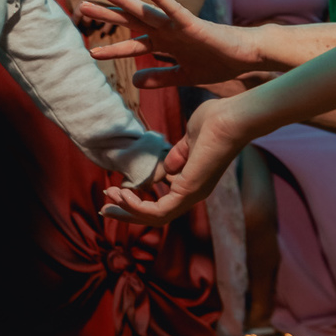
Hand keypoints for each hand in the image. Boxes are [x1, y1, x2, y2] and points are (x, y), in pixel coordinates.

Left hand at [75, 0, 262, 89]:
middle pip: (131, 22)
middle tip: (82, 7)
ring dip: (126, 1)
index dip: (111, 49)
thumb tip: (135, 82)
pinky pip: (173, 9)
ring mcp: (178, 25)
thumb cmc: (217, 62)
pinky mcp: (193, 24)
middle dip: (108, 15)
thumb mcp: (183, 77)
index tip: (90, 52)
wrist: (246, 57)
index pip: (132, 44)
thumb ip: (160, 78)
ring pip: (147, 12)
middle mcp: (167, 31)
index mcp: (164, 43)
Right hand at [100, 98, 246, 224]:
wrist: (231, 118)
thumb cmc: (215, 121)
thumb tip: (166, 168)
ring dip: (128, 211)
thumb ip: (177, 155)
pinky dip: (137, 207)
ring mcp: (192, 195)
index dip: (137, 201)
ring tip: (109, 200)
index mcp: (193, 181)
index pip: (162, 202)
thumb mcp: (188, 140)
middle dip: (127, 213)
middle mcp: (193, 193)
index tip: (116, 190)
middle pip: (155, 216)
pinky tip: (122, 195)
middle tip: (104, 209)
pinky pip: (159, 211)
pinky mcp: (189, 192)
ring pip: (155, 218)